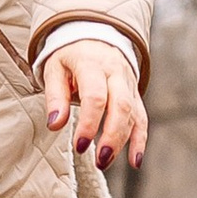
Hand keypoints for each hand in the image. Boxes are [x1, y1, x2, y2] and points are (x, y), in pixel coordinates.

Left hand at [41, 39, 146, 170]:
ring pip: (133, 114)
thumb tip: (54, 124)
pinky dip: (140, 140)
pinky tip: (135, 161)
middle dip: (111, 136)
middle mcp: (115, 72)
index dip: (89, 122)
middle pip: (121, 106)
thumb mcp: (55, 69)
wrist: (94, 34)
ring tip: (105, 162)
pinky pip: (141, 118)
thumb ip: (55, 96)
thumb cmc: (70, 56)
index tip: (79, 145)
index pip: (95, 96)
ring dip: (122, 141)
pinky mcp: (135, 94)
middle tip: (99, 160)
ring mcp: (128, 83)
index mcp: (92, 64)